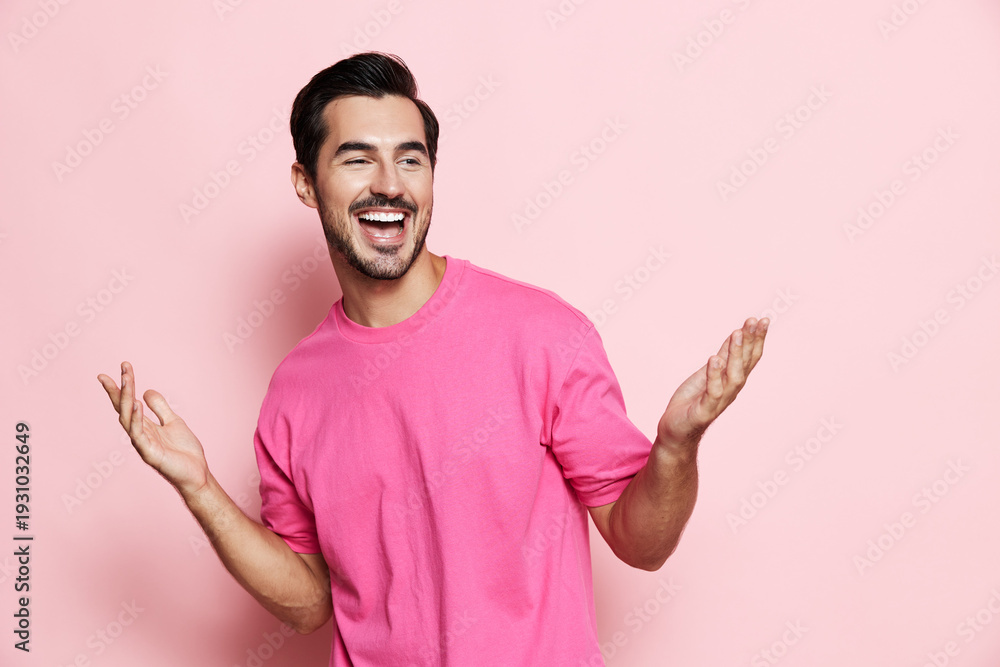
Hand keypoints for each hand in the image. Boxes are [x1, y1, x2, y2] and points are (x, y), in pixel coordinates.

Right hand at [97, 362, 209, 497]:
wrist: (197, 473)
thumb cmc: (184, 451)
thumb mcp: (173, 422)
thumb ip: (160, 408)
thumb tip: (147, 390)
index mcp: (144, 426)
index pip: (128, 404)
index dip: (120, 388)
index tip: (115, 369)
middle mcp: (139, 434)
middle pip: (125, 407)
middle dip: (123, 387)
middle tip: (124, 366)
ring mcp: (142, 444)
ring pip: (129, 418)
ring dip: (127, 398)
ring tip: (128, 378)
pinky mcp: (150, 454)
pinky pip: (139, 434)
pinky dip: (137, 419)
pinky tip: (137, 404)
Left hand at [656, 317, 767, 446]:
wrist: (676, 430)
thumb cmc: (692, 401)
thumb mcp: (708, 372)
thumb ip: (723, 356)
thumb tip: (737, 334)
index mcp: (732, 380)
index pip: (750, 357)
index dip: (757, 339)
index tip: (763, 320)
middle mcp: (730, 390)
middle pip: (746, 364)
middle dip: (751, 342)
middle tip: (754, 321)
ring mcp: (719, 401)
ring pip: (733, 377)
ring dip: (736, 355)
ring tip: (736, 334)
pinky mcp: (704, 411)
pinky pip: (712, 392)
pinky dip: (714, 375)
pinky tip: (714, 358)